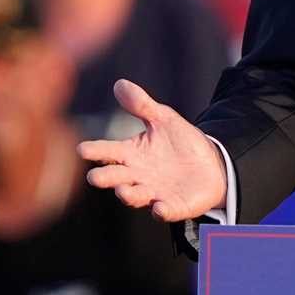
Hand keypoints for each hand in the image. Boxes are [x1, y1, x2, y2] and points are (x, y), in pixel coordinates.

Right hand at [78, 79, 226, 221]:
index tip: (83, 149)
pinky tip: (159, 208)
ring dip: (129, 195)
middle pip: (115, 177)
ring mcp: (154, 192)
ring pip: (135, 196)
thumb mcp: (163, 119)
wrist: (212, 164)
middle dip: (105, 177)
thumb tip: (119, 83)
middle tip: (96, 176)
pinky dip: (162, 211)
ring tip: (124, 191)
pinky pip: (165, 210)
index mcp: (131, 154)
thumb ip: (142, 105)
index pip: (107, 151)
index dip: (95, 150)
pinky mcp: (173, 205)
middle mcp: (137, 176)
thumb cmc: (181, 143)